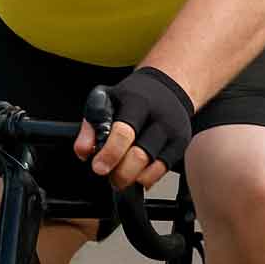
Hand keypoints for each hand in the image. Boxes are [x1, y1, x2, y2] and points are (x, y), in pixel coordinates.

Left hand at [74, 68, 193, 190]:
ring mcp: (173, 131)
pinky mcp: (181, 144)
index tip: (99, 168)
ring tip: (121, 176)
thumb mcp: (107, 100)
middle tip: (109, 175)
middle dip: (120, 173)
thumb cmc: (135, 95)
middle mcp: (159, 116)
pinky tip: (137, 174)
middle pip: (139, 155)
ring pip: (152, 167)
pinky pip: (163, 170)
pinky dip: (147, 178)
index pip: (124, 132)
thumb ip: (91, 126)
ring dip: (132, 178)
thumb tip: (83, 152)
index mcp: (137, 101)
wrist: (170, 85)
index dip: (109, 154)